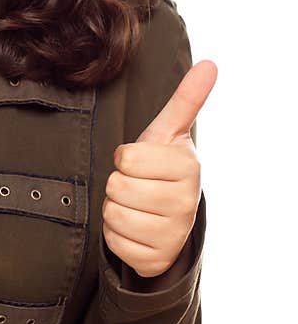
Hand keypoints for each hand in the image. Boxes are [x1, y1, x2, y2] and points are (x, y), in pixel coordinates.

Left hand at [102, 59, 216, 277]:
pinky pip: (113, 241)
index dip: (125, 158)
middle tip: (137, 186)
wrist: (168, 219)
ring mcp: (173, 234)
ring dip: (114, 209)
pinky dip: (115, 235)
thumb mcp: (168, 134)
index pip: (126, 157)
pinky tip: (134, 229)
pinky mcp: (155, 259)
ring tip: (134, 206)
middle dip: (119, 184)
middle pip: (117, 186)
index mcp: (187, 166)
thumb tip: (209, 64)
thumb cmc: (160, 170)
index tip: (141, 163)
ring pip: (112, 214)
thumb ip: (185, 100)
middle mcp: (186, 202)